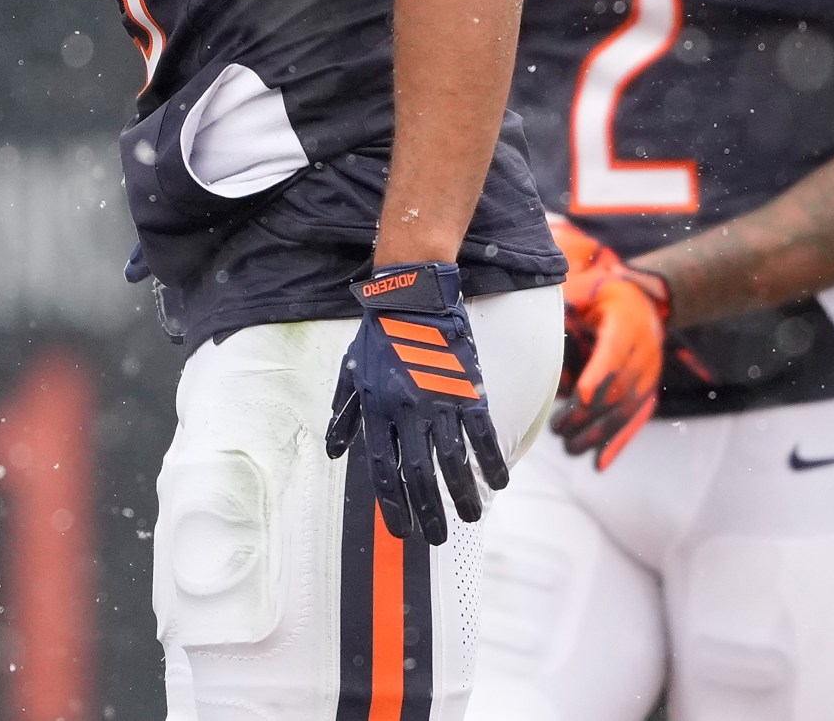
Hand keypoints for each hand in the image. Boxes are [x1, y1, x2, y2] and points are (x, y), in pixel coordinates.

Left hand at [324, 262, 510, 544]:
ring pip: (452, 461)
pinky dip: (492, 460)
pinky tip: (500, 482)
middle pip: (419, 474)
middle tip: (438, 537)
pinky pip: (483, 434)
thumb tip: (334, 452)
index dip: (393, 504)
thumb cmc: (379, 335)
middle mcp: (407, 412)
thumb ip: (344, 415)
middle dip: (429, 511)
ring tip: (471, 516)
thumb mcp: (350, 373)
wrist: (412, 297)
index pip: (384, 470)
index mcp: (377, 410)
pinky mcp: (468, 390)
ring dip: (463, 494)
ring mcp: (440, 402)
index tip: (402, 530)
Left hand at [549, 217, 670, 470]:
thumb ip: (566, 302)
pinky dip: (619, 443)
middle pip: (619, 388)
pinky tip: (599, 462)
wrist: (645, 301)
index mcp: (626, 323)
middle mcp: (644, 350)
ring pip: (626, 410)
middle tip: (558, 428)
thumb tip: (532, 312)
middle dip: (589, 412)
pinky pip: (637, 420)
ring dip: (598, 432)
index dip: (598, 375)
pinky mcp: (649, 390)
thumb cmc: (603, 294)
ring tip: (568, 446)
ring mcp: (650, 374)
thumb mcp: (586, 288)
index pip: (614, 352)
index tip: (580, 397)